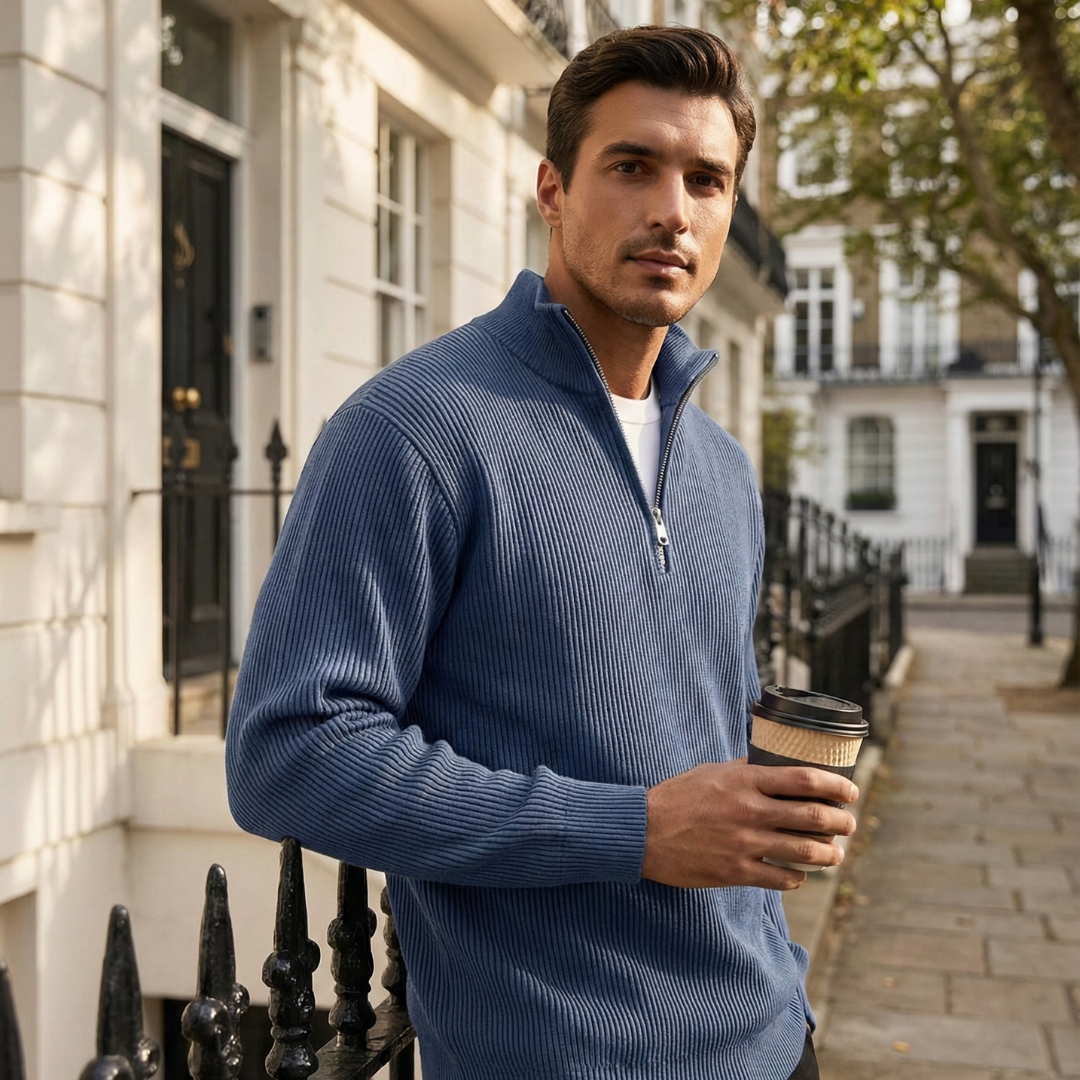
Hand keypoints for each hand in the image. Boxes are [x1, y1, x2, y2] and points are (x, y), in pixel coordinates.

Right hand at [640, 759, 858, 889]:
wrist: (643, 832)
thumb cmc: (677, 797)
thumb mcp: (711, 772)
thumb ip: (745, 770)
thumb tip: (774, 764)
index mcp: (745, 782)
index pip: (804, 779)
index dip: (836, 785)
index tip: (850, 791)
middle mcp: (750, 811)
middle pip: (813, 817)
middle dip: (841, 822)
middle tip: (849, 824)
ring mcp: (745, 844)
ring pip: (805, 851)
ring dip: (829, 854)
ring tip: (835, 853)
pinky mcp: (736, 872)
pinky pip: (782, 878)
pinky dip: (798, 876)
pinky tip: (800, 873)